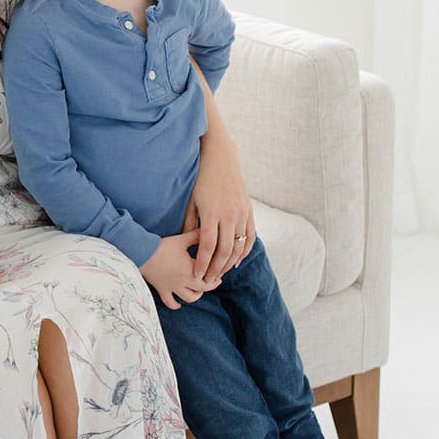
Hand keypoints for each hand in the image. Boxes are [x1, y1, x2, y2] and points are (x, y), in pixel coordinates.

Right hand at [140, 232, 223, 310]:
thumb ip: (196, 236)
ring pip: (189, 298)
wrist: (143, 253)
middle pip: (202, 289)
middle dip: (209, 285)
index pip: (209, 276)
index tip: (219, 272)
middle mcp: (184, 281)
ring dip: (196, 295)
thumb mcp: (182, 240)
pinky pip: (170, 302)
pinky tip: (178, 304)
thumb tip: (206, 231)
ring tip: (198, 290)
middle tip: (214, 280)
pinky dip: (175, 305)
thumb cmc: (162, 246)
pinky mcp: (162, 289)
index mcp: (192, 270)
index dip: (216, 275)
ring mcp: (173, 287)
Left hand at [185, 125, 254, 282]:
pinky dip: (244, 251)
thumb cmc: (201, 179)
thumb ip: (190, 223)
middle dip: (216, 268)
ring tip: (220, 273)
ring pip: (239, 246)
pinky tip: (236, 261)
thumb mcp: (191, 201)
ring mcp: (242, 213)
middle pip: (225, 250)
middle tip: (208, 280)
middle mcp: (230, 214)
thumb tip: (188, 245)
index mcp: (212, 212)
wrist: (221, 158)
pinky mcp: (249, 210)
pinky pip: (250, 236)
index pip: (208, 247)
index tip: (197, 275)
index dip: (202, 264)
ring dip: (230, 263)